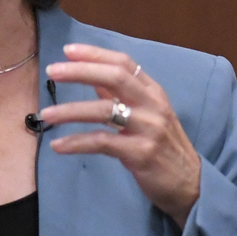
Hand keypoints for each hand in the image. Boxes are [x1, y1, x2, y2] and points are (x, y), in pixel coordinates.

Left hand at [40, 44, 201, 229]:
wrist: (190, 185)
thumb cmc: (164, 148)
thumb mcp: (147, 116)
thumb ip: (121, 97)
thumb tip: (92, 79)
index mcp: (154, 92)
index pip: (124, 63)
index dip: (95, 54)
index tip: (67, 50)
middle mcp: (153, 105)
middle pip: (114, 77)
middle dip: (80, 71)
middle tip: (52, 71)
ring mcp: (148, 128)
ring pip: (104, 110)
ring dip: (70, 110)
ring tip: (46, 114)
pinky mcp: (141, 153)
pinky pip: (102, 142)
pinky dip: (77, 142)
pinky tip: (58, 146)